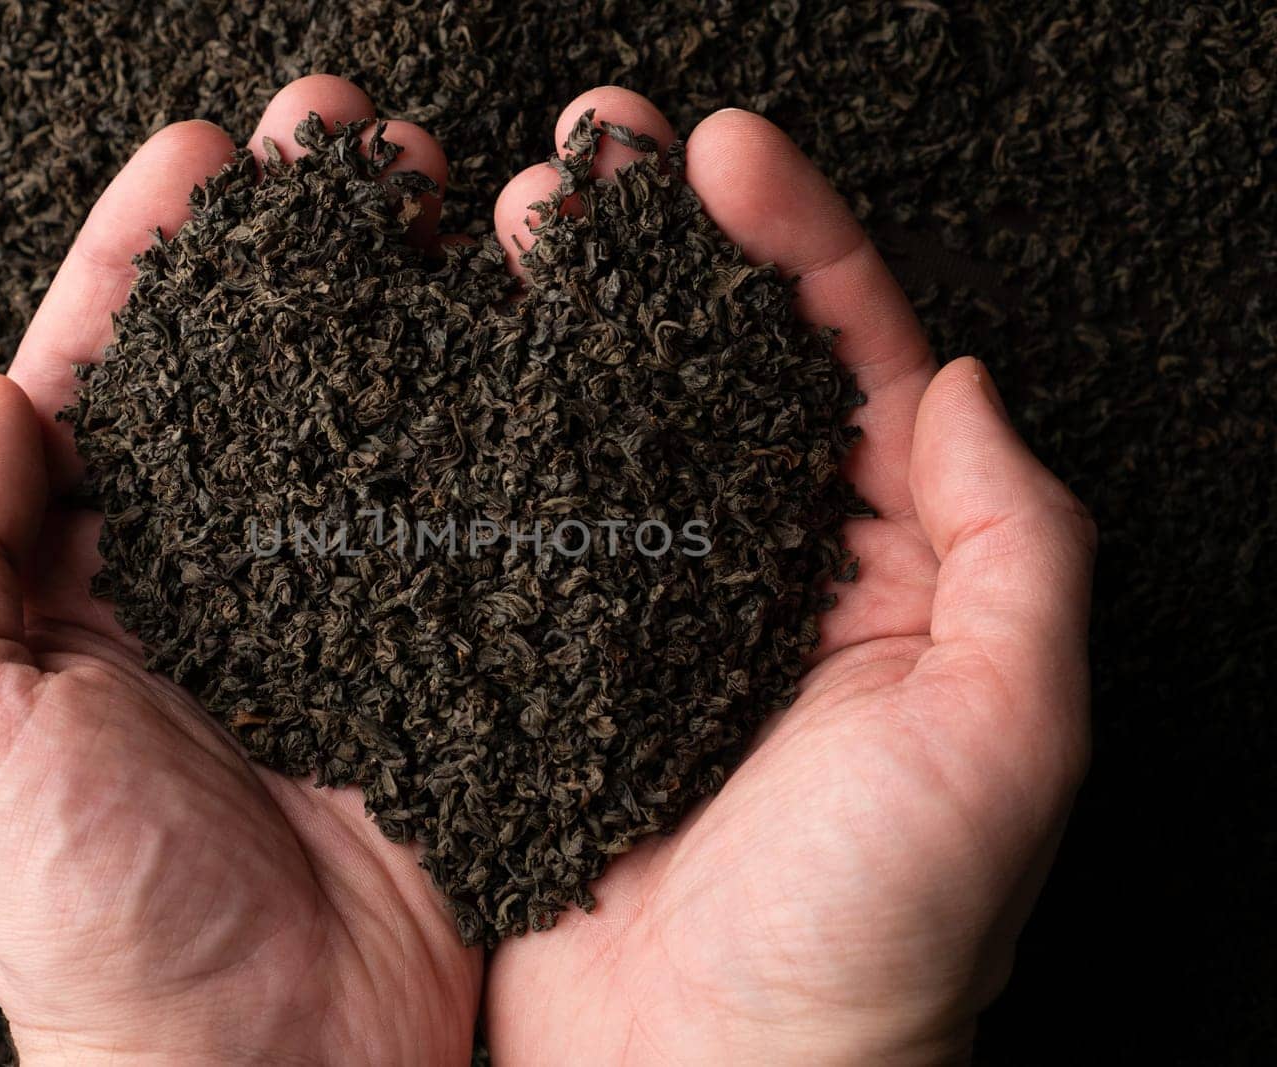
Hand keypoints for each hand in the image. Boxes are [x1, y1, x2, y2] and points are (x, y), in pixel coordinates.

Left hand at [0, 77, 480, 1064]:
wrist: (261, 1066)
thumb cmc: (90, 921)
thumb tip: (1, 395)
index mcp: (98, 576)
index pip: (120, 373)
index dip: (149, 256)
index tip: (197, 159)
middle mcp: (229, 569)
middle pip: (261, 365)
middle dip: (294, 240)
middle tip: (341, 135)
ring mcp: (348, 602)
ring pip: (374, 413)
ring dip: (401, 295)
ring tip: (441, 192)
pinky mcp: (446, 651)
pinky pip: (470, 516)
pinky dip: (495, 422)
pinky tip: (522, 338)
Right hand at [481, 90, 1095, 1063]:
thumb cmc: (878, 943)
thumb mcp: (1002, 740)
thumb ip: (1016, 552)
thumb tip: (964, 385)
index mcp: (885, 574)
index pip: (850, 361)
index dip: (794, 242)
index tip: (720, 152)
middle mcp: (760, 578)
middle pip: (715, 368)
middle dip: (660, 246)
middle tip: (589, 156)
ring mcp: (640, 617)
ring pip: (602, 429)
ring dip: (559, 318)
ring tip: (495, 222)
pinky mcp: (539, 670)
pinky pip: (511, 530)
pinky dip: (476, 445)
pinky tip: (432, 376)